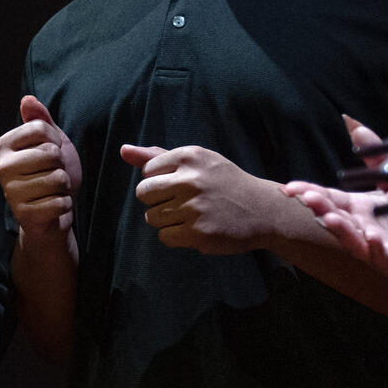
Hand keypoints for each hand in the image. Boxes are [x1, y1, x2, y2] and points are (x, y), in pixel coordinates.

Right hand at [0, 95, 80, 245]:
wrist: (51, 214)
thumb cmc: (50, 173)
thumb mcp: (50, 142)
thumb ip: (40, 120)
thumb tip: (27, 98)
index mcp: (4, 145)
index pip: (42, 128)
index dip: (57, 141)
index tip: (52, 153)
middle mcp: (1, 167)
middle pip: (50, 153)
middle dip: (62, 165)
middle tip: (52, 174)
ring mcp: (10, 192)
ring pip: (58, 178)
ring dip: (64, 186)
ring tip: (53, 191)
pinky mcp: (23, 214)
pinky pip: (59, 202)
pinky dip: (64, 205)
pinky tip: (53, 207)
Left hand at [124, 142, 296, 254]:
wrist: (264, 210)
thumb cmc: (224, 183)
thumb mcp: (197, 162)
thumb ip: (157, 156)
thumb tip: (123, 150)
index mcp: (189, 156)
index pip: (146, 172)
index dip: (160, 181)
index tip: (182, 184)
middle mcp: (190, 180)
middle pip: (143, 194)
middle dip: (157, 200)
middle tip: (183, 202)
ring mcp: (194, 208)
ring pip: (151, 217)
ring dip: (166, 220)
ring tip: (192, 215)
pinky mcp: (199, 233)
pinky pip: (164, 237)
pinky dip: (176, 236)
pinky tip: (195, 229)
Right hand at [282, 115, 387, 290]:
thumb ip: (377, 158)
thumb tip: (354, 125)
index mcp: (357, 208)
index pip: (328, 198)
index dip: (308, 192)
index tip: (288, 187)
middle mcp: (359, 227)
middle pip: (334, 216)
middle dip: (320, 207)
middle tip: (306, 197)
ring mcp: (373, 247)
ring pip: (351, 239)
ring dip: (340, 229)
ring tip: (331, 218)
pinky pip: (382, 257)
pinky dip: (375, 248)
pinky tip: (373, 237)